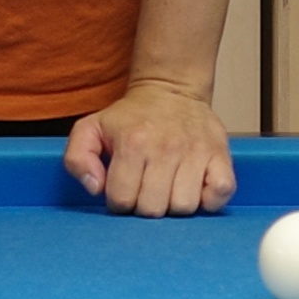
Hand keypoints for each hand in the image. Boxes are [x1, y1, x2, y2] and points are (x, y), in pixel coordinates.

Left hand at [65, 77, 233, 217]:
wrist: (171, 89)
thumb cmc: (132, 116)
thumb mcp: (91, 127)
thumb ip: (77, 158)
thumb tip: (95, 188)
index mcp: (132, 143)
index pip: (122, 201)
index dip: (119, 201)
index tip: (125, 188)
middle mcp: (165, 148)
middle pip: (153, 209)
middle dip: (145, 206)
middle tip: (146, 189)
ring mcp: (196, 152)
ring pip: (184, 207)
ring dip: (174, 205)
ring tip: (169, 189)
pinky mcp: (220, 155)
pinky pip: (219, 194)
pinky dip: (208, 200)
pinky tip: (196, 189)